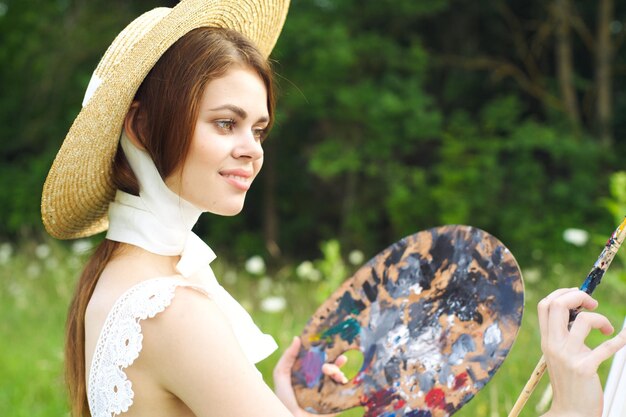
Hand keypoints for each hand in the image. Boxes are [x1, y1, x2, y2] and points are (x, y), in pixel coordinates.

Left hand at [273, 336, 347, 416]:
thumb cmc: (284, 399)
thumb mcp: (281, 375)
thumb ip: (288, 357)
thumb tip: (297, 338)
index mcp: (308, 373)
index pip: (319, 359)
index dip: (326, 351)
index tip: (330, 344)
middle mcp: (319, 380)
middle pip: (332, 366)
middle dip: (335, 362)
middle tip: (326, 367)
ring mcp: (328, 390)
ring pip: (339, 376)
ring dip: (339, 372)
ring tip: (335, 376)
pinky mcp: (335, 401)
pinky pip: (344, 389)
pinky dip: (345, 382)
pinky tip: (342, 380)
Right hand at [538, 288, 625, 416]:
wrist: (570, 411)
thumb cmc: (569, 380)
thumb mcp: (559, 354)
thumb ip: (564, 334)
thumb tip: (579, 310)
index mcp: (546, 339)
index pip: (545, 304)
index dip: (562, 293)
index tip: (578, 297)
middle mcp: (553, 345)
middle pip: (557, 305)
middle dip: (578, 296)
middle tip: (592, 304)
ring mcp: (567, 356)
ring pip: (583, 320)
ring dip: (600, 318)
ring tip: (607, 329)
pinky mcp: (584, 368)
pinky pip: (605, 348)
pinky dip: (619, 340)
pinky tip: (624, 337)